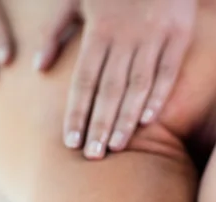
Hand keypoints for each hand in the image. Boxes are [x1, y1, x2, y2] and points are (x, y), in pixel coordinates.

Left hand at [34, 0, 196, 158]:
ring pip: (138, 85)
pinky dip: (159, 95)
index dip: (76, 113)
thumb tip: (36, 67)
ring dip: (126, 118)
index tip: (70, 141)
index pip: (84, 81)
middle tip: (93, 156)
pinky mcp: (179, 35)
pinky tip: (147, 119)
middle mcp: (125, 37)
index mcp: (98, 30)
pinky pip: (168, 70)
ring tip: (116, 146)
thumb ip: (54, 31)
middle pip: (109, 89)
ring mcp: (154, 37)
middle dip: (99, 124)